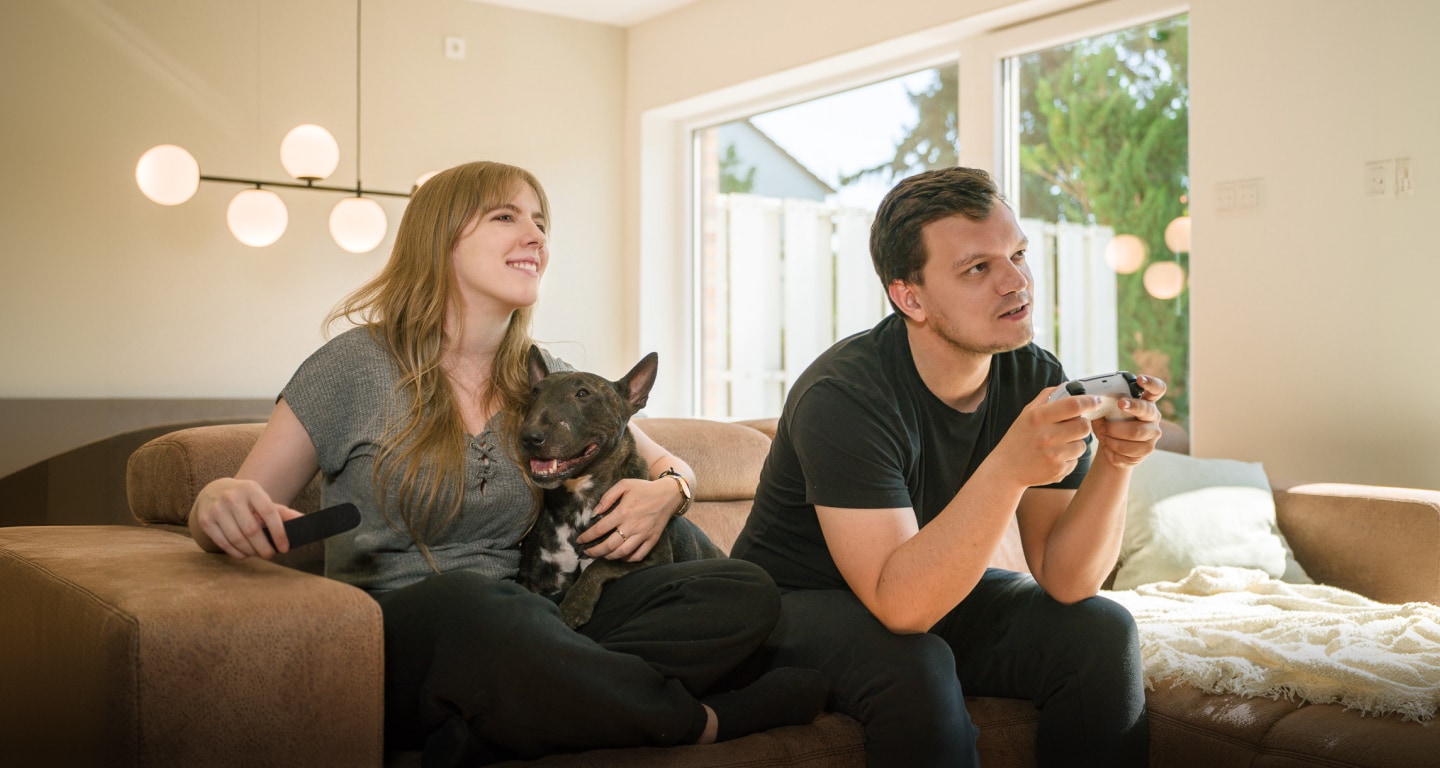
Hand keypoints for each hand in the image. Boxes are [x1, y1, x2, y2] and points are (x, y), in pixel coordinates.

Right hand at [190, 477, 304, 559]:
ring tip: (258, 553)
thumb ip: (282, 512)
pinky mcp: (205, 520)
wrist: (214, 491)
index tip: (285, 548)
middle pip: (252, 531)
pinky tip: (244, 554)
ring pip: (237, 539)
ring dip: (251, 552)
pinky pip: (224, 544)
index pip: (270, 513)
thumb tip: (304, 520)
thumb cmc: (245, 499)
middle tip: (270, 554)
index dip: (279, 533)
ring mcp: (216, 508)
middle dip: (264, 548)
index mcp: (251, 489)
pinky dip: (237, 553)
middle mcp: (232, 497)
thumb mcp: (262, 500)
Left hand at [574, 477, 679, 561]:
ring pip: (622, 553)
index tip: (579, 540)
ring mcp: (643, 534)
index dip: (587, 537)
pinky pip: (638, 555)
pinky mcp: (652, 540)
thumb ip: (607, 497)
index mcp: (623, 512)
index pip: (600, 529)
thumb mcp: (624, 484)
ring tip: (601, 555)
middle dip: (594, 551)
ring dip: (608, 557)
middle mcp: (632, 525)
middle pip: (609, 545)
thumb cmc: (644, 488)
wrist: (669, 494)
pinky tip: (620, 556)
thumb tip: (595, 512)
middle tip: (586, 552)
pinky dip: (627, 559)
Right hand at [990, 387, 1099, 487]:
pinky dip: (1069, 458)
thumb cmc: (1018, 438)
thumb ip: (1047, 396)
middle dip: (1082, 424)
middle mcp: (1047, 436)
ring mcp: (1053, 455)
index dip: (1089, 401)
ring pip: (1082, 445)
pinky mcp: (1058, 471)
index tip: (1096, 401)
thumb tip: (1069, 384)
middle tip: (1072, 426)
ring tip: (1059, 444)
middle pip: (1084, 426)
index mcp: (1038, 417)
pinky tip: (1054, 457)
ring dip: (1075, 442)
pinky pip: (1076, 460)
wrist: (1006, 469)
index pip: (1074, 405)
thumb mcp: (1027, 413)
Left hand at [1090, 374, 1166, 468]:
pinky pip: (1131, 448)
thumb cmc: (1109, 424)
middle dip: (1133, 406)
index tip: (1141, 379)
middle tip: (1120, 403)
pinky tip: (1108, 443)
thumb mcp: (1105, 411)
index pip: (1157, 389)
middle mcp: (1153, 415)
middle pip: (1147, 409)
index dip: (1151, 383)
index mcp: (1145, 401)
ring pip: (1136, 431)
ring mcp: (1153, 433)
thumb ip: (1105, 402)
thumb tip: (1094, 397)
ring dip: (1115, 431)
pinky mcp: (1148, 448)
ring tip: (1104, 432)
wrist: (1111, 448)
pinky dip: (1115, 445)